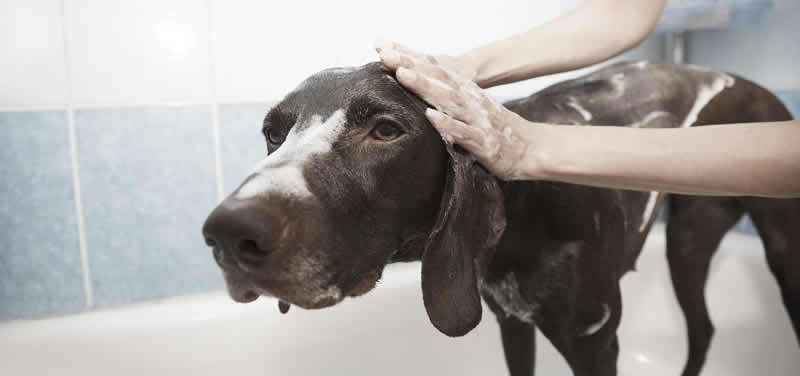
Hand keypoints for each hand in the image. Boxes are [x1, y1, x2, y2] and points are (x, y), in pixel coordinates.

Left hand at [375, 40, 535, 179]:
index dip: (412, 60)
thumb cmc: (497, 130)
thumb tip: (423, 89)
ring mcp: (477, 120)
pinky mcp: (484, 142)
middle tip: (388, 56)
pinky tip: (429, 116)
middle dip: (413, 68)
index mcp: (466, 93)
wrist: (532, 148)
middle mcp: (471, 101)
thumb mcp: (472, 109)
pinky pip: (463, 132)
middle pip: (438, 80)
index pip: (436, 72)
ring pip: (449, 100)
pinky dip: (447, 124)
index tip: (387, 50)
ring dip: (426, 87)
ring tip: (403, 76)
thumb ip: (450, 99)